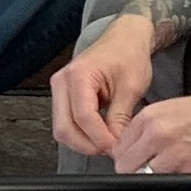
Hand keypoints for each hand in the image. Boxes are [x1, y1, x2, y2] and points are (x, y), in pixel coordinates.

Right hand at [49, 12, 160, 155]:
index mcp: (78, 75)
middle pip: (65, 128)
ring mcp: (59, 90)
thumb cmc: (128, 55)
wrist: (124, 40)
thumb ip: (120, 117)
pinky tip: (100, 135)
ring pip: (62, 130)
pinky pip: (66, 124)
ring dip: (83, 143)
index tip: (117, 148)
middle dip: (88, 145)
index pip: (83, 116)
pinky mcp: (63, 97)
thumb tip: (115, 144)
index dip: (100, 138)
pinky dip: (82, 135)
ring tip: (108, 143)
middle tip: (111, 150)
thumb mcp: (131, 87)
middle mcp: (62, 82)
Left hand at [111, 68, 190, 176]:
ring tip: (167, 177)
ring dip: (153, 186)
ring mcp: (175, 155)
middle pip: (127, 168)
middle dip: (135, 174)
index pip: (119, 148)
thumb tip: (133, 149)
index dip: (127, 158)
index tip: (136, 162)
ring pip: (145, 184)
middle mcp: (158, 135)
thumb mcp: (172, 108)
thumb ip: (148, 129)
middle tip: (148, 173)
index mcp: (151, 117)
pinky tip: (182, 181)